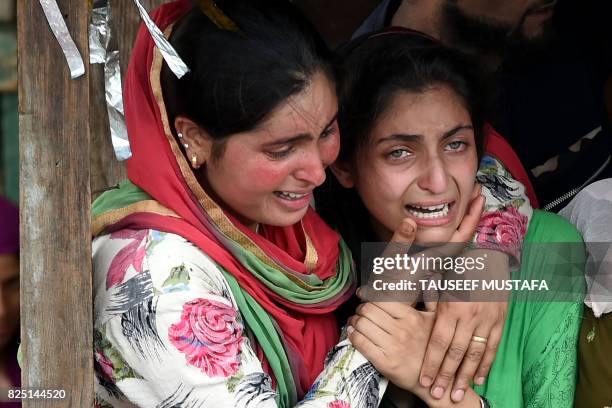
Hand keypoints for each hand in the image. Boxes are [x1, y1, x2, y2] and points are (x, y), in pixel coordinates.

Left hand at [346, 301, 434, 391]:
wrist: (434, 380)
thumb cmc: (433, 349)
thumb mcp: (438, 321)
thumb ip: (433, 299)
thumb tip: (434, 278)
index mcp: (412, 317)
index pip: (381, 300)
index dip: (368, 297)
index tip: (363, 297)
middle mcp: (402, 330)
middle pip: (368, 310)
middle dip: (359, 309)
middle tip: (358, 312)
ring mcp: (394, 347)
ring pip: (362, 325)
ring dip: (353, 322)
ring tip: (354, 323)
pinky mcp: (386, 363)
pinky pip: (362, 344)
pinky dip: (353, 337)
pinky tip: (352, 334)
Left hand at [420, 250, 509, 401]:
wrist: (491, 259)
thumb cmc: (458, 270)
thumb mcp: (440, 282)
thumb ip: (424, 298)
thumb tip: (392, 298)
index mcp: (451, 306)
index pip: (439, 341)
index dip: (432, 363)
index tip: (424, 380)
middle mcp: (469, 315)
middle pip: (456, 353)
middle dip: (445, 376)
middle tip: (436, 394)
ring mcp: (487, 320)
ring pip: (475, 354)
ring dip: (465, 377)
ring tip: (456, 394)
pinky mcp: (500, 322)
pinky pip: (492, 348)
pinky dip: (486, 366)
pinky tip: (479, 380)